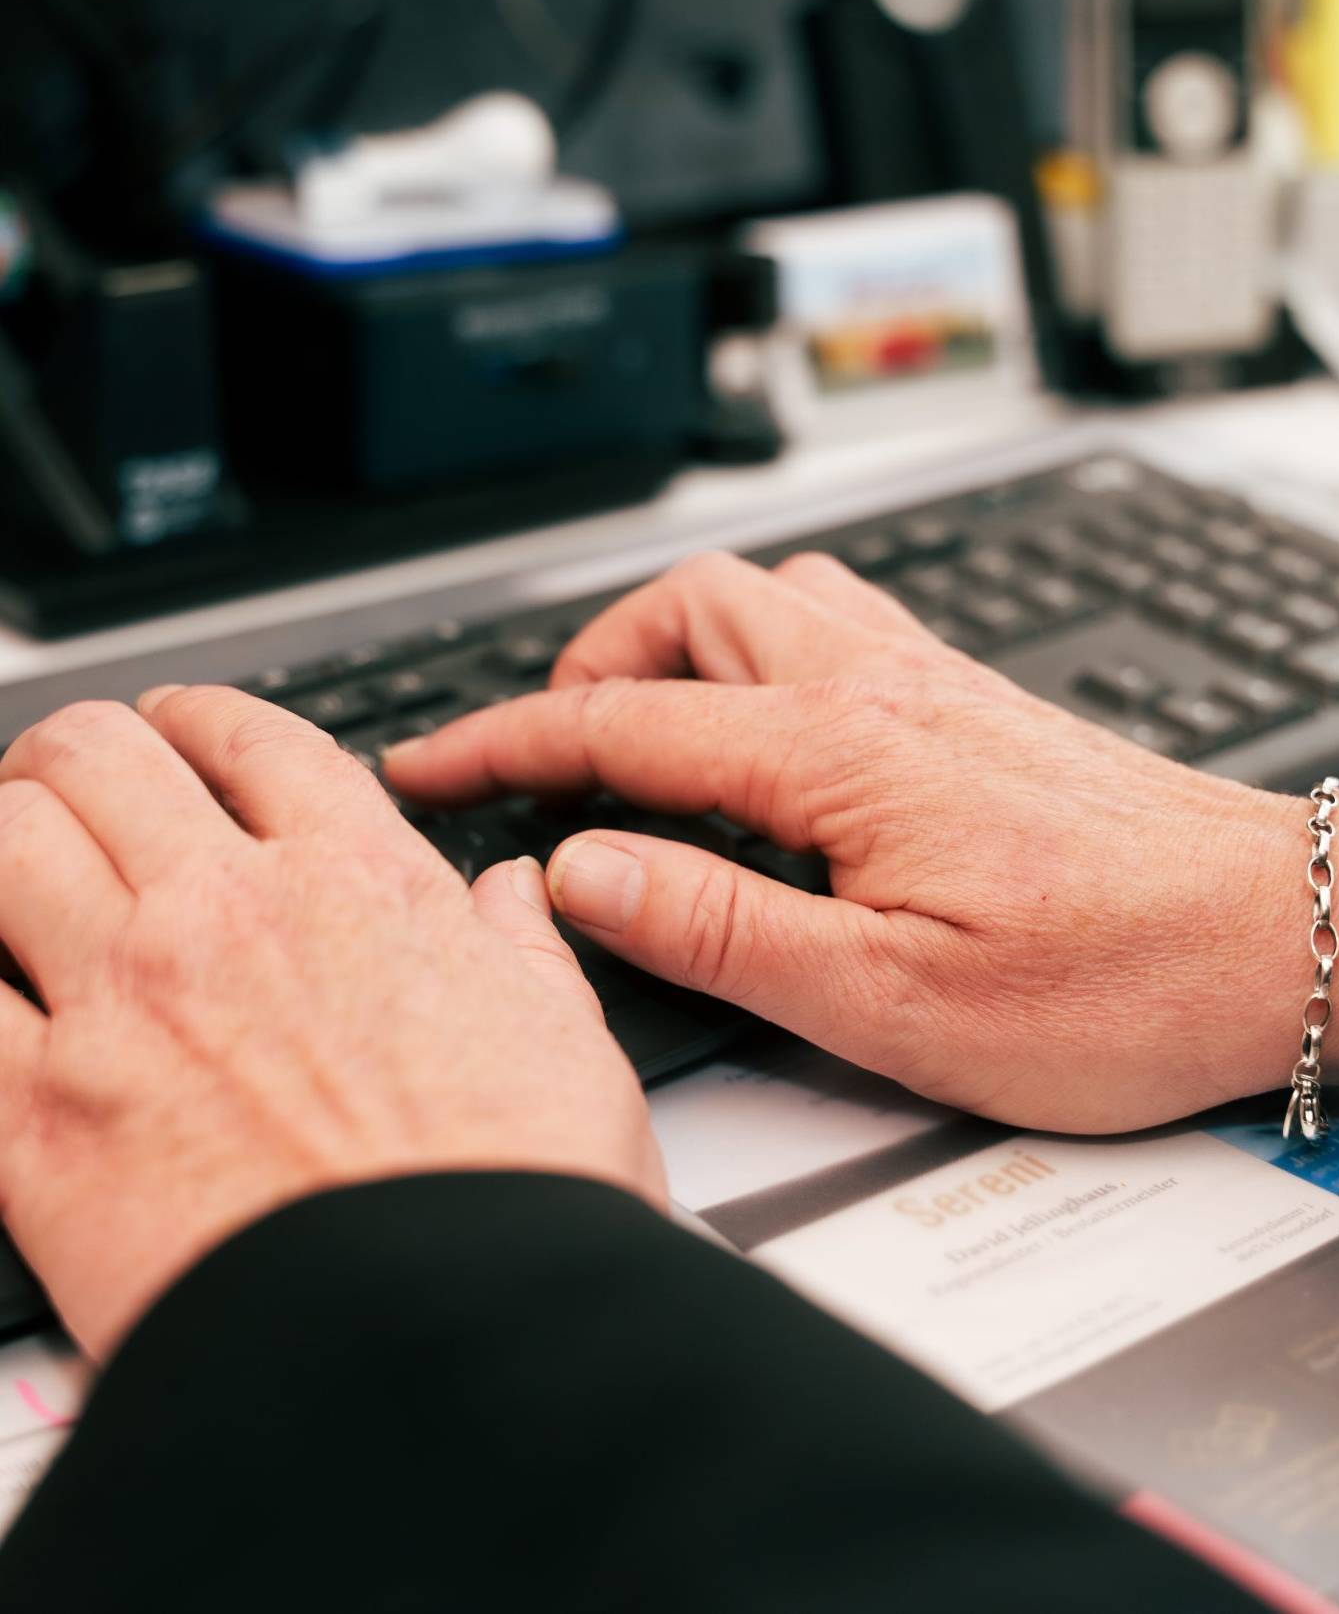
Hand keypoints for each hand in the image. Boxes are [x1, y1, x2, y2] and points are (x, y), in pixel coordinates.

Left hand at [0, 690, 663, 1358]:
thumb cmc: (513, 1194)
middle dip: (77, 752)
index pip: (245, 734)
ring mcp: (122, 1004)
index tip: (183, 734)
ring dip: (2, 833)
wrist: (440, 1341)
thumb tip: (514, 895)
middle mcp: (225, 915)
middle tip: (78, 780)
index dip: (199, 718)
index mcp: (356, 882)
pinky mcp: (36, 1120)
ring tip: (17, 863)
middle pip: (96, 754)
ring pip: (1, 840)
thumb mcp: (562, 1038)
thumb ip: (522, 944)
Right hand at [386, 551, 1326, 1134]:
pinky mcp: (971, 699)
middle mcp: (881, 690)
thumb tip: (587, 875)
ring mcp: (932, 680)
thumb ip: (724, 931)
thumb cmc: (1115, 980)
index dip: (503, 742)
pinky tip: (770, 715)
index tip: (429, 764)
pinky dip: (759, 642)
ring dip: (674, 638)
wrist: (1274, 935)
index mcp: (839, 757)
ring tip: (638, 721)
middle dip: (586, 664)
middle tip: (543, 746)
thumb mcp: (895, 1002)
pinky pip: (836, 618)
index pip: (622, 726)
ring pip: (763, 595)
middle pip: (687, 611)